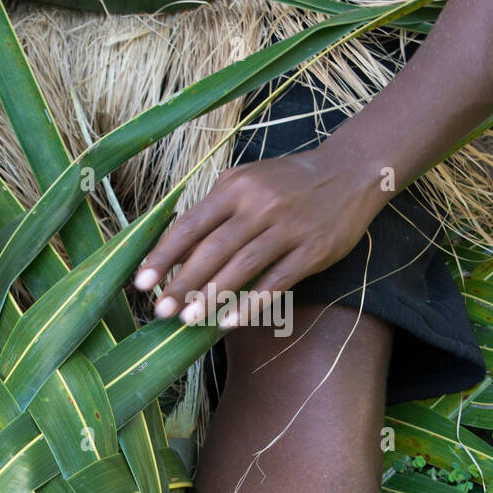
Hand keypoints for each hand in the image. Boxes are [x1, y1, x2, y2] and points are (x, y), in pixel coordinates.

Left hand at [132, 146, 387, 326]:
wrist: (350, 171)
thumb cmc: (288, 182)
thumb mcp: (247, 182)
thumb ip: (214, 211)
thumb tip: (176, 251)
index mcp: (236, 186)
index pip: (190, 224)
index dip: (164, 256)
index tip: (142, 283)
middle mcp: (259, 204)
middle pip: (213, 248)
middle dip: (184, 282)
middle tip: (161, 311)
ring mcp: (288, 227)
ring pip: (243, 266)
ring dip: (213, 295)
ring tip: (189, 320)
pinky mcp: (313, 249)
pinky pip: (278, 280)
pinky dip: (253, 302)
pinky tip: (231, 321)